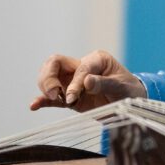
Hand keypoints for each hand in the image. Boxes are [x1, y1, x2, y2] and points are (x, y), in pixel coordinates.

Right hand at [30, 50, 145, 112]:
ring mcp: (73, 82)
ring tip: (55, 99)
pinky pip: (53, 97)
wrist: (131, 102)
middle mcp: (81, 67)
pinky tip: (34, 106)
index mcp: (96, 59)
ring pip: (49, 77)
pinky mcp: (70, 97)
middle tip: (55, 93)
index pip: (78, 67)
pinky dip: (42, 101)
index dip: (74, 82)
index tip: (72, 97)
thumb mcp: (122, 86)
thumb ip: (105, 83)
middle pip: (54, 63)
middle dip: (49, 77)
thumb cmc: (129, 90)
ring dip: (46, 87)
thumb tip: (86, 81)